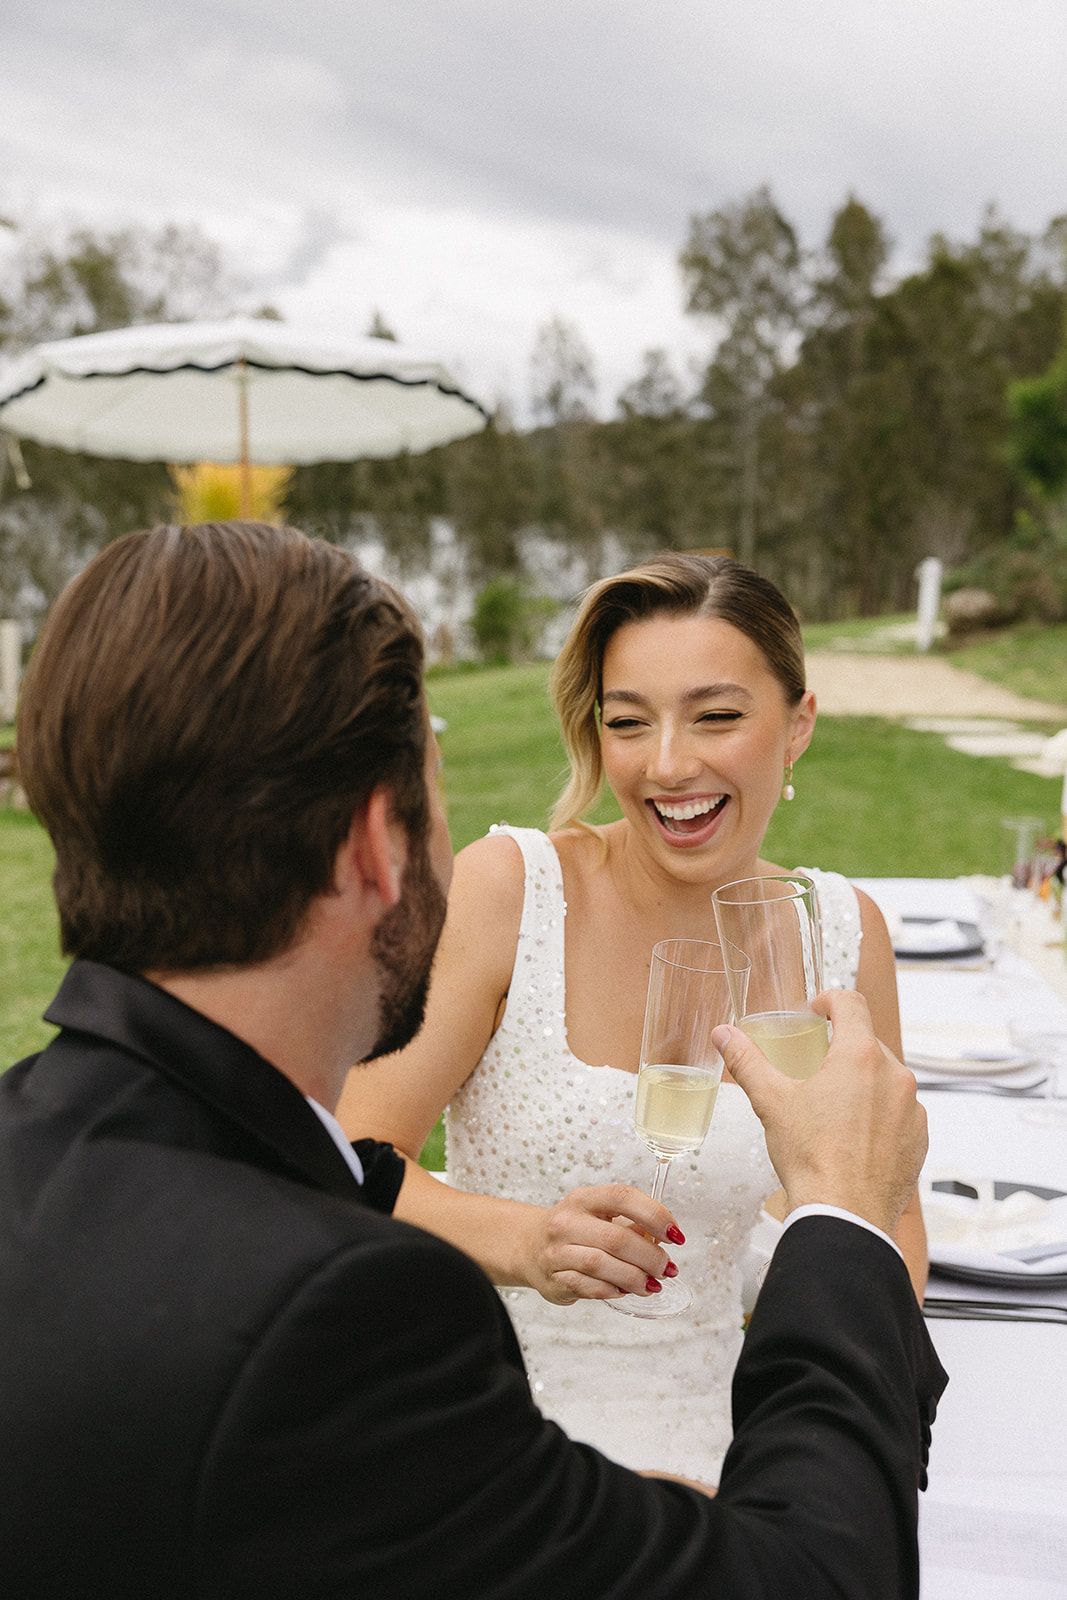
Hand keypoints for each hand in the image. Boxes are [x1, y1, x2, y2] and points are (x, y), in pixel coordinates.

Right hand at [523, 1184, 682, 1304]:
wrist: (528, 1246)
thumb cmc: (573, 1229)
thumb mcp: (598, 1214)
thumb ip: (631, 1223)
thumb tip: (664, 1238)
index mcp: (583, 1199)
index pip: (622, 1197)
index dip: (654, 1214)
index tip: (675, 1234)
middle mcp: (566, 1222)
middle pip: (616, 1238)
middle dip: (650, 1257)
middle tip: (667, 1268)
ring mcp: (557, 1252)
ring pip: (601, 1265)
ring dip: (634, 1278)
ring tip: (652, 1284)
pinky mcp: (554, 1279)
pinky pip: (589, 1288)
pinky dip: (613, 1290)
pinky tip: (626, 1291)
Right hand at [712, 990, 926, 1237]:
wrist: (846, 1217)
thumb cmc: (811, 1158)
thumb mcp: (772, 1102)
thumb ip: (747, 1061)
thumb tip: (724, 1033)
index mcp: (861, 1056)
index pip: (852, 1003)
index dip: (830, 1000)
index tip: (817, 1012)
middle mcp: (895, 1075)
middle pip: (868, 1043)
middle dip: (842, 1050)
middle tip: (815, 1071)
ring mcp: (912, 1109)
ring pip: (886, 1080)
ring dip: (863, 1084)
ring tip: (834, 1111)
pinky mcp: (920, 1139)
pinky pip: (900, 1113)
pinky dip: (879, 1116)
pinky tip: (854, 1139)